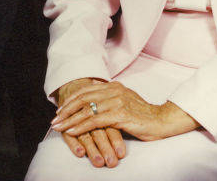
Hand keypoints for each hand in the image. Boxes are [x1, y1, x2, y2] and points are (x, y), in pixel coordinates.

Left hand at [52, 81, 198, 141]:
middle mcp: (114, 91)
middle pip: (83, 98)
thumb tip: (96, 92)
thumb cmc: (143, 115)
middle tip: (54, 119)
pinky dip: (81, 126)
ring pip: (86, 110)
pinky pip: (95, 121)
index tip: (60, 109)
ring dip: (69, 119)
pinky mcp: (120, 115)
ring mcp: (117, 102)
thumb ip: (111, 96)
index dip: (71, 99)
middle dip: (66, 109)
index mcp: (114, 86)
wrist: (162, 120)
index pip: (86, 90)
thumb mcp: (126, 100)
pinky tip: (72, 131)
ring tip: (58, 127)